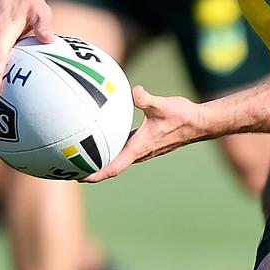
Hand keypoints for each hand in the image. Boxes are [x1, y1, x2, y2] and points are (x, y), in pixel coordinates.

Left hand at [82, 86, 207, 182]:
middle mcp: (140, 152)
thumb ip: (147, 99)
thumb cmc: (182, 115)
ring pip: (118, 160)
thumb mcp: (163, 105)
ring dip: (102, 162)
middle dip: (92, 171)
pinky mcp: (147, 143)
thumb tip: (135, 91)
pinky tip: (106, 139)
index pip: (113, 167)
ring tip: (83, 158)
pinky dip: (113, 150)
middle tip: (69, 170)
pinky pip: (125, 150)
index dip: (95, 174)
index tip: (77, 178)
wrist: (200, 123)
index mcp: (139, 147)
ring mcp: (144, 149)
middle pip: (111, 167)